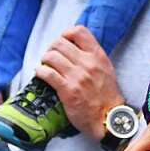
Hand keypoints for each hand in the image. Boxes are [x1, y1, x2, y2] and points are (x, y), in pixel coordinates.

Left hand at [35, 25, 123, 139]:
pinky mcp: (67, 90)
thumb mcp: (106, 68)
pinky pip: (47, 73)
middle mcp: (87, 63)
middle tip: (51, 56)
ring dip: (45, 59)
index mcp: (98, 56)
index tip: (63, 41)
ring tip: (46, 65)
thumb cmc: (107, 96)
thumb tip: (75, 46)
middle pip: (60, 43)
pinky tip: (41, 74)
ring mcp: (77, 77)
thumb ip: (92, 56)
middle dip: (52, 48)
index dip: (66, 33)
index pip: (79, 31)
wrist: (108, 119)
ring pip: (51, 56)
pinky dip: (40, 71)